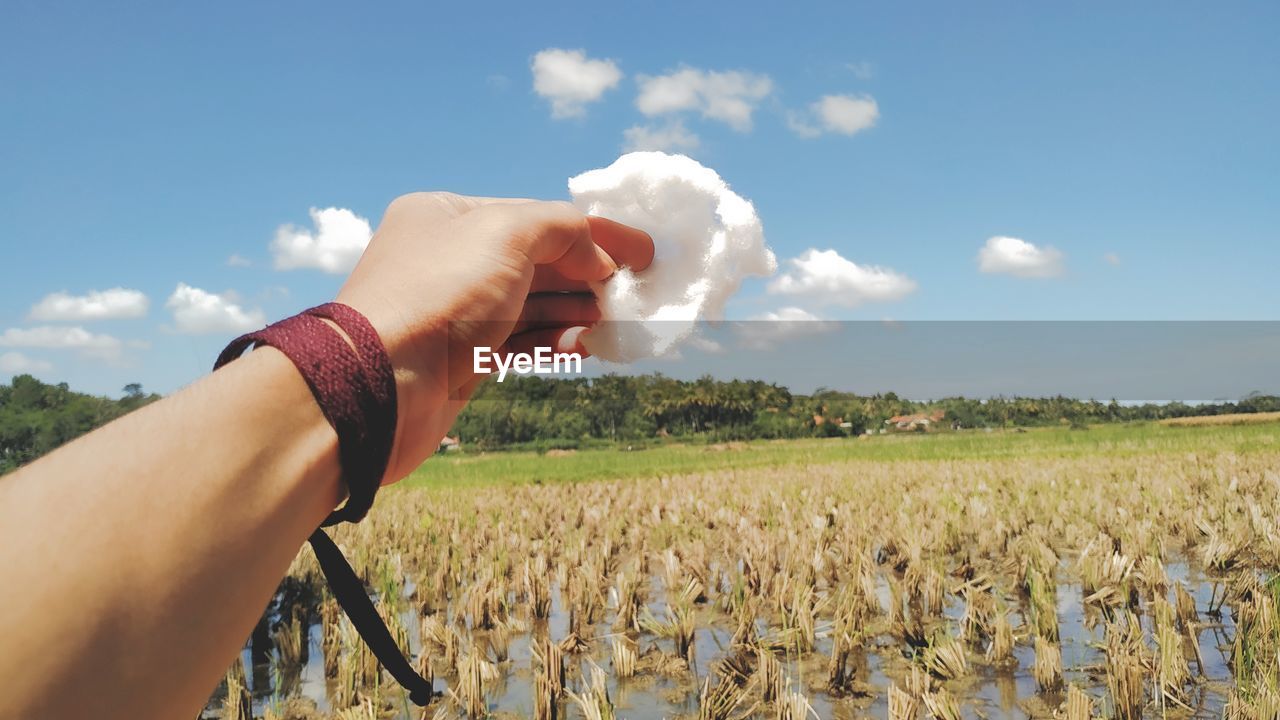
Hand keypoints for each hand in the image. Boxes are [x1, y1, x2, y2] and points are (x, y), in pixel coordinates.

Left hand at [336, 192, 653, 480]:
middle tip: (633, 293)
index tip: (642, 252)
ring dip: (573, 311)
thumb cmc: (439, 295)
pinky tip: (580, 346)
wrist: (379, 387)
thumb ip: (562, 228)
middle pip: (535, 260)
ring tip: (610, 323)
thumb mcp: (507, 233)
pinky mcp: (457, 361)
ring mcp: (451, 312)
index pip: (534, 217)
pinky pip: (516, 343)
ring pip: (528, 305)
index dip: (592, 233)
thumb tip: (598, 256)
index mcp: (445, 215)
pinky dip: (550, 341)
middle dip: (586, 275)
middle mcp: (444, 258)